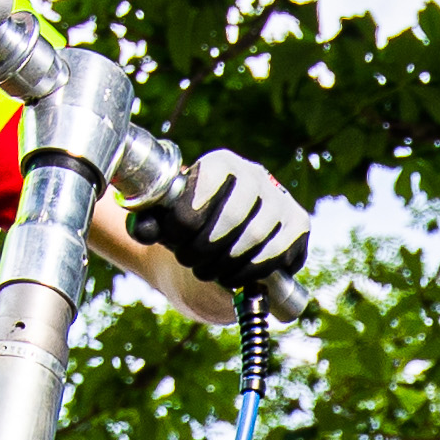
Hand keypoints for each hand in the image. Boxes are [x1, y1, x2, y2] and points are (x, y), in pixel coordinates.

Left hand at [134, 150, 310, 291]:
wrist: (219, 237)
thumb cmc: (188, 225)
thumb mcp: (163, 221)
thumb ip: (147, 223)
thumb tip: (142, 230)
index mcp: (221, 162)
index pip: (211, 178)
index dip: (189, 214)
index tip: (173, 240)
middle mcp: (255, 175)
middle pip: (234, 214)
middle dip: (205, 247)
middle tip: (189, 262)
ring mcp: (280, 199)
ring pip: (256, 236)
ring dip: (227, 263)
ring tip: (209, 272)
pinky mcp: (298, 224)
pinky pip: (280, 251)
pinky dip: (254, 270)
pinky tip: (236, 277)